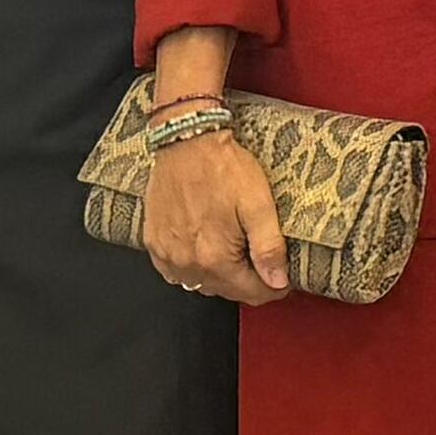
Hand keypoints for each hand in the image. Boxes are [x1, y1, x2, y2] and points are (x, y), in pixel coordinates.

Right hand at [144, 129, 289, 302]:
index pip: (250, 293)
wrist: (186, 141)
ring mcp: (167, 254)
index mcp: (215, 258)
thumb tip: (277, 281)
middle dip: (248, 282)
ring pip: (201, 284)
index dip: (272, 287)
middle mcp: (187, 262)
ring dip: (221, 277)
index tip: (281, 279)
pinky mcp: (153, 242)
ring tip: (236, 252)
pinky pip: (175, 272)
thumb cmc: (222, 167)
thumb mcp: (259, 205)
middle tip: (262, 261)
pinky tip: (205, 250)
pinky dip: (193, 268)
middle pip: (226, 291)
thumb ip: (269, 248)